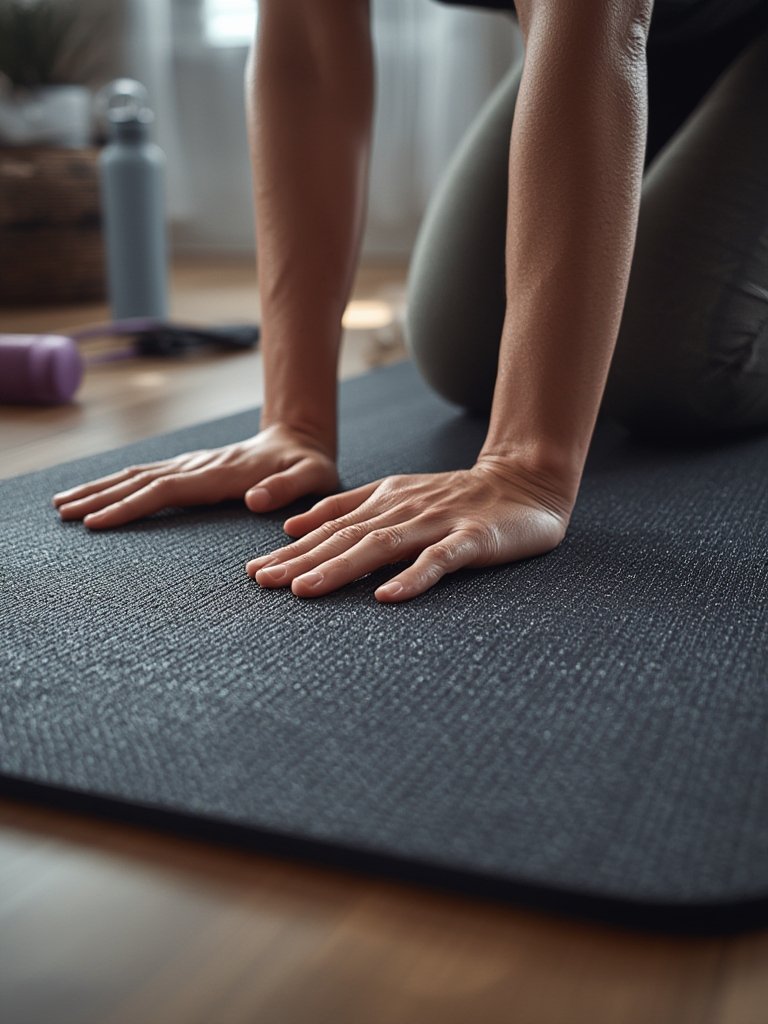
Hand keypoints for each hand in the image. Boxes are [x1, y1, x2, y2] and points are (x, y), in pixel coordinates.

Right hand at [52, 423, 338, 527]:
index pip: (166, 491)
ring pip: (137, 476)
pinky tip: (98, 494)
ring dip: (100, 489)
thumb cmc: (309, 465)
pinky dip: (117, 485)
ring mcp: (192, 466)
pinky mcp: (191, 469)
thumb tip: (254, 499)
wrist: (302, 439)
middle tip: (61, 513)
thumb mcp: (312, 476)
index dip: (131, 506)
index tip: (97, 522)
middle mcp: (199, 467)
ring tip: (64, 504)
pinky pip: (147, 477)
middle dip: (100, 497)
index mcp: (220, 475)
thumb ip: (288, 488)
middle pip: (140, 482)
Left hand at [246, 456, 570, 602]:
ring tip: (306, 590)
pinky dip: (413, 576)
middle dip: (301, 560)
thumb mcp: (397, 494)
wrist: (526, 480)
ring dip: (341, 568)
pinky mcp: (473, 540)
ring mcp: (438, 524)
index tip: (256, 573)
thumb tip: (293, 525)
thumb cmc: (459, 497)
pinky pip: (440, 560)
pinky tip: (388, 596)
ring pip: (382, 546)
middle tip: (263, 582)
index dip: (292, 550)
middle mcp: (404, 510)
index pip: (331, 528)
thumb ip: (348, 508)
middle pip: (345, 537)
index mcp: (385, 501)